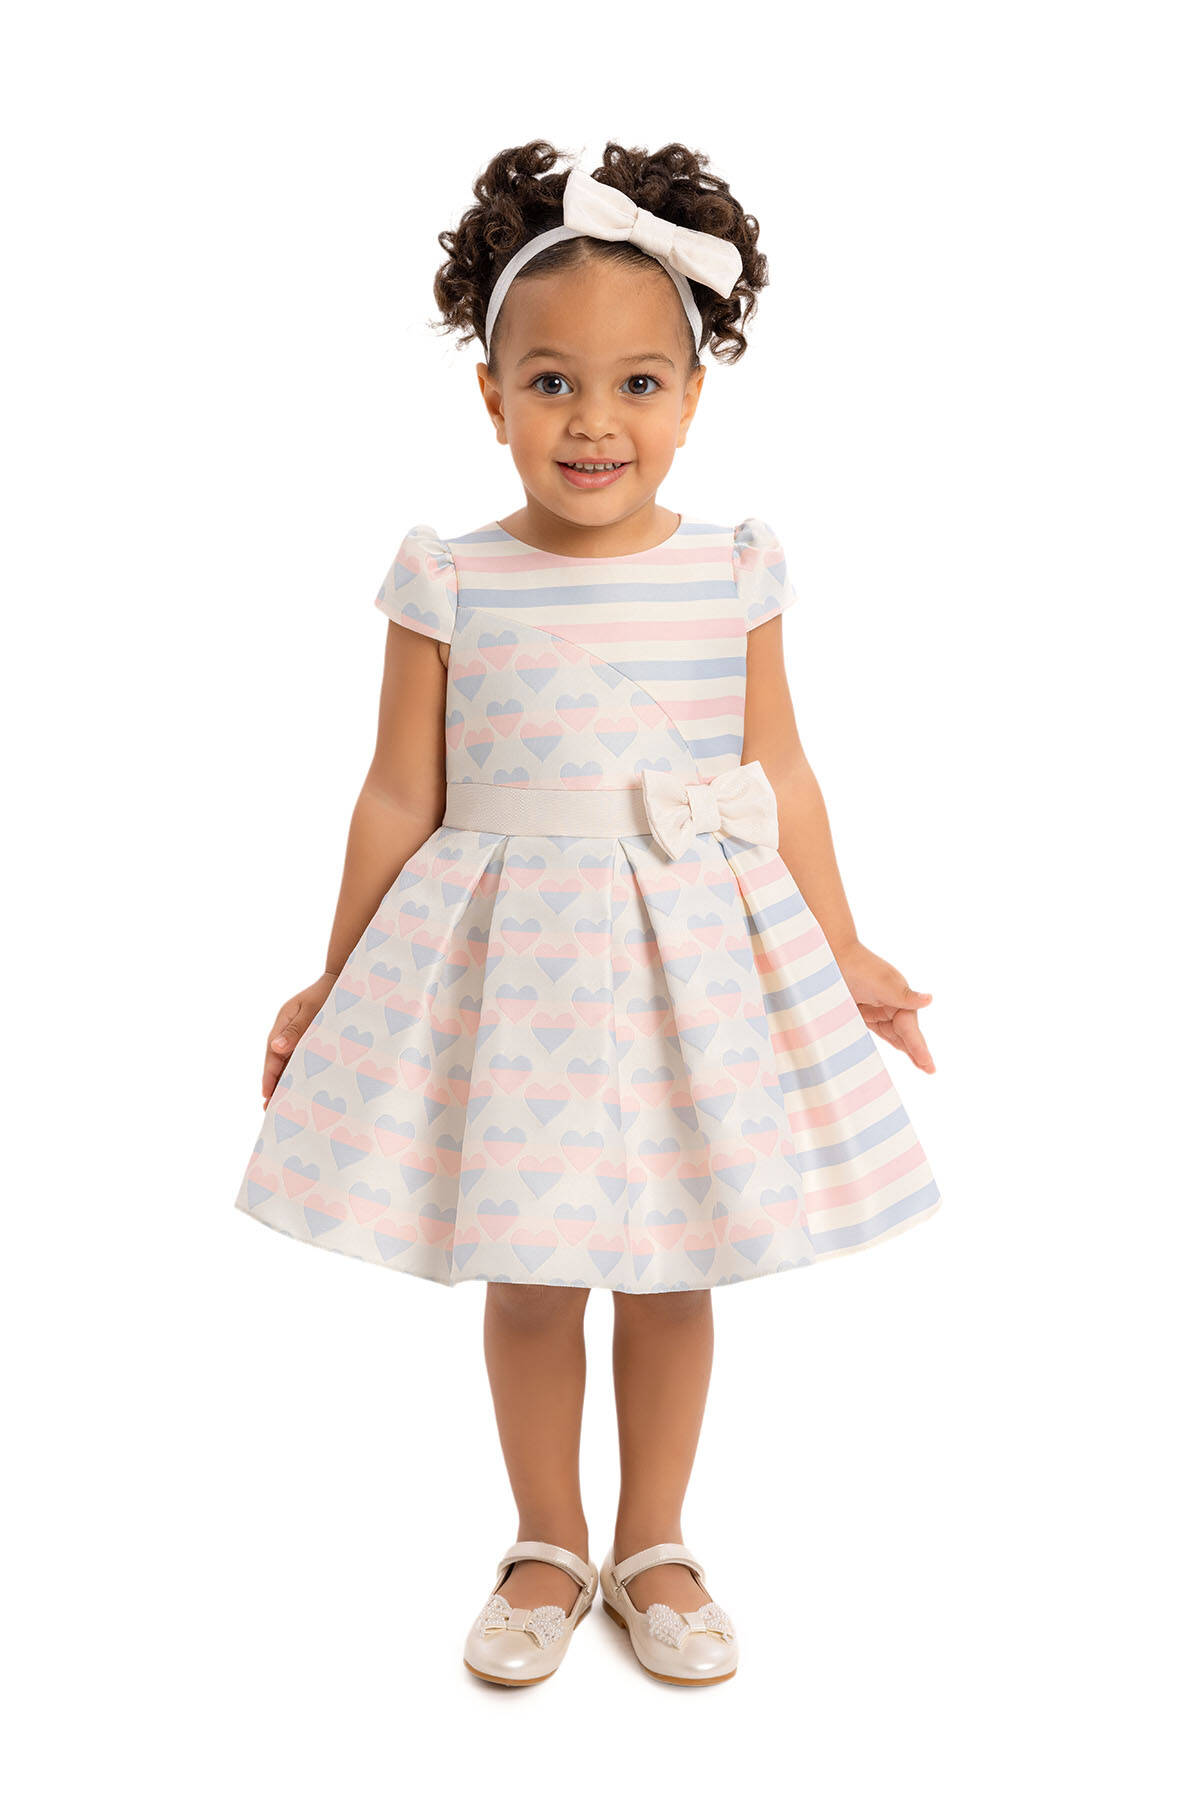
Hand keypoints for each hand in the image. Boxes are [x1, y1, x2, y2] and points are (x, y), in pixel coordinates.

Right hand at [262, 972, 337, 1105]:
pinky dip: (301, 1074)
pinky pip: (304, 1059)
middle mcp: (288, 1031)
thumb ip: (296, 1028)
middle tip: (269, 1109)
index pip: (273, 1053)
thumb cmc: (329, 992)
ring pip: (290, 1063)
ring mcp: (299, 1035)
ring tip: (284, 1106)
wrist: (348, 980)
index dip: (269, 1075)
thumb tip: (276, 1047)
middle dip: (274, 1085)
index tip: (266, 1094)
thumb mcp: (312, 1008)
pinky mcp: (312, 1038)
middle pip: (278, 1062)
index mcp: (283, 1021)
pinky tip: (304, 1090)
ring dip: (287, 1082)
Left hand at [833, 939, 935, 1072]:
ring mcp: (878, 1008)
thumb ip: (905, 997)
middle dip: (917, 1051)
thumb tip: (930, 999)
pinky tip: (898, 1049)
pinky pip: (879, 1030)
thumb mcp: (883, 983)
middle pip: (905, 1034)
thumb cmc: (859, 967)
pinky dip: (889, 1040)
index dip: (920, 1049)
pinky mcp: (863, 1011)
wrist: (832, 955)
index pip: (911, 1031)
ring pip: (894, 1034)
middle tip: (930, 1071)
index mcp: (901, 998)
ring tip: (920, 1065)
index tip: (930, 1067)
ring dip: (906, 1048)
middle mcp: (893, 1004)